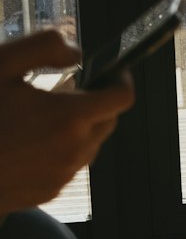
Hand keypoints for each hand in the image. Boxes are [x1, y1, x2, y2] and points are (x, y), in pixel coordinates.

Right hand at [0, 30, 134, 212]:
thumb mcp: (1, 64)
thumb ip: (43, 48)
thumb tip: (74, 51)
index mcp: (69, 117)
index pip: (121, 98)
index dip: (120, 80)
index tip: (113, 72)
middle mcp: (73, 150)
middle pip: (107, 122)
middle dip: (95, 103)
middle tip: (64, 90)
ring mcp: (62, 175)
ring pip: (88, 145)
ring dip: (76, 128)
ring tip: (38, 117)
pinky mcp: (49, 191)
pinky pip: (67, 166)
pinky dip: (58, 151)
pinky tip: (26, 141)